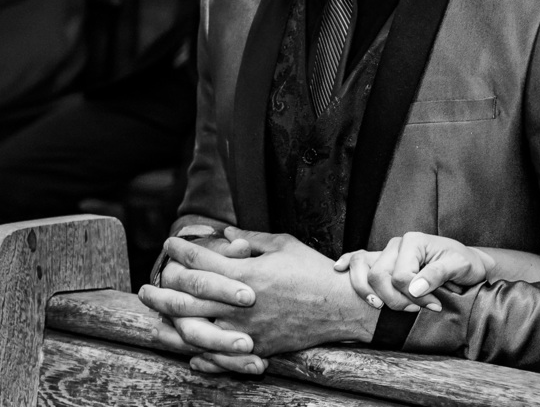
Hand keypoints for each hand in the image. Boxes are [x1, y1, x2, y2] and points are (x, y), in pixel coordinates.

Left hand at [143, 228, 377, 367]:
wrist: (340, 307)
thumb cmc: (314, 272)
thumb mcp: (285, 245)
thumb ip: (253, 239)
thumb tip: (228, 233)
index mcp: (246, 273)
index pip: (200, 260)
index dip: (181, 249)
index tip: (171, 243)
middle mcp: (238, 303)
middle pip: (186, 296)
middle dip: (162, 287)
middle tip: (148, 284)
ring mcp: (244, 328)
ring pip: (193, 328)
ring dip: (169, 321)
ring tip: (156, 317)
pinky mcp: (254, 347)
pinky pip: (217, 355)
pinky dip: (198, 354)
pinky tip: (187, 349)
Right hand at [334, 232, 495, 311]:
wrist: (466, 264)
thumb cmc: (464, 264)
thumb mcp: (459, 266)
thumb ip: (436, 274)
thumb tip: (413, 288)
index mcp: (414, 242)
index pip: (400, 276)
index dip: (414, 296)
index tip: (433, 305)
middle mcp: (397, 244)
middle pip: (378, 276)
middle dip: (395, 299)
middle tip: (416, 308)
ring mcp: (387, 252)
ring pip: (364, 272)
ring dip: (373, 294)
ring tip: (386, 306)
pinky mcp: (382, 261)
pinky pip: (357, 260)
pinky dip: (347, 265)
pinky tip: (338, 269)